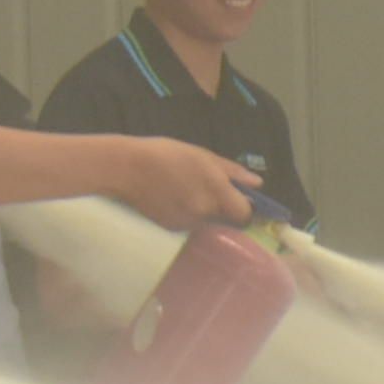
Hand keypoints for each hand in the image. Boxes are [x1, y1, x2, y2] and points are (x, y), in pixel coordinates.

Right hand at [101, 137, 259, 232]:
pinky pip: (191, 225)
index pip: (245, 215)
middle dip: (224, 208)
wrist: (125, 169)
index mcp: (216, 191)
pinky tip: (174, 198)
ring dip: (206, 211)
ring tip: (187, 190)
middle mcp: (205, 212)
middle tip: (210, 190)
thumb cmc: (165, 154)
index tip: (240, 199)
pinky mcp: (172, 229)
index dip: (246, 208)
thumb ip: (232, 172)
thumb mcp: (202, 155)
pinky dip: (188, 214)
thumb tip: (258, 183)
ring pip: (208, 223)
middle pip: (227, 220)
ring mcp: (187, 223)